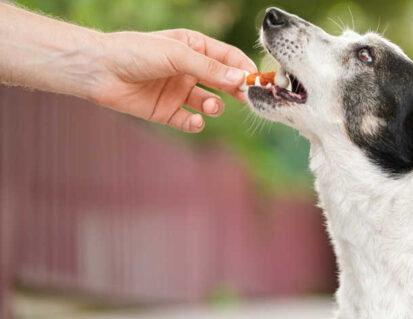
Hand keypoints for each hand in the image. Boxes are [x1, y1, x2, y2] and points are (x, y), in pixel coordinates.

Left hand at [88, 29, 256, 131]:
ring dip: (214, 106)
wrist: (99, 70)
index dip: (244, 68)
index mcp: (194, 47)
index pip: (229, 58)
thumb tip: (241, 80)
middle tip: (248, 99)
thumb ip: (211, 69)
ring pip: (209, 103)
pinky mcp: (167, 111)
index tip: (258, 80)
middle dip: (236, 91)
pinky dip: (196, 123)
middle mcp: (189, 69)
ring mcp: (179, 91)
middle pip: (223, 82)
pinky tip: (196, 121)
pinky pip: (189, 121)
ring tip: (210, 107)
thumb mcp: (178, 55)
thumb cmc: (136, 52)